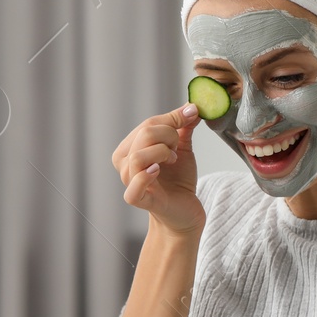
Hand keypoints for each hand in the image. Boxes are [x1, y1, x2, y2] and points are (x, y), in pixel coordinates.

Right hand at [111, 103, 203, 234]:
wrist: (185, 210)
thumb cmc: (178, 180)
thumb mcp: (182, 148)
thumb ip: (183, 127)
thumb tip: (192, 105)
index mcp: (131, 147)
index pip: (148, 124)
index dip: (172, 118)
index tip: (192, 114)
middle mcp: (125, 163)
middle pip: (143, 135)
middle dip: (168, 135)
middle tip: (178, 148)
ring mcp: (129, 182)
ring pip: (138, 156)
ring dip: (162, 153)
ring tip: (173, 160)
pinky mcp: (137, 199)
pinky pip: (134, 185)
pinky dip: (146, 175)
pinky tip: (159, 171)